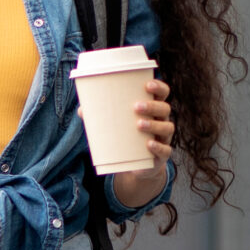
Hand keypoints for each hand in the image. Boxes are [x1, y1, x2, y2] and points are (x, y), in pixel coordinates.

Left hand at [112, 78, 175, 208]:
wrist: (135, 165)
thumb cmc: (125, 138)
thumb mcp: (115, 126)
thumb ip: (101, 117)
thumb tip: (82, 110)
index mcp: (152, 110)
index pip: (162, 94)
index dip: (159, 87)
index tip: (147, 84)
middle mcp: (162, 121)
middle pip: (165, 109)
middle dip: (152, 106)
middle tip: (136, 106)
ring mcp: (164, 138)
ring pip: (167, 128)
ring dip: (154, 125)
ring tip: (138, 124)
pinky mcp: (162, 155)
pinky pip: (166, 150)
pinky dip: (158, 147)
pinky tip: (149, 144)